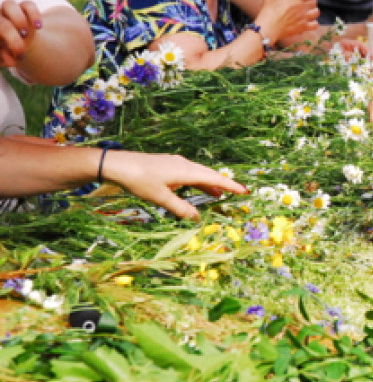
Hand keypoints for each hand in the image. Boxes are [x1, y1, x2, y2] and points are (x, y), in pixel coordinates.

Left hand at [0, 0, 42, 66]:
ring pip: (9, 4)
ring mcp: (8, 10)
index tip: (13, 60)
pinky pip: (28, 4)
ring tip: (26, 35)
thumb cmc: (7, 52)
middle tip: (21, 51)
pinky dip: (34, 15)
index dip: (1, 45)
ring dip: (19, 20)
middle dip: (12, 38)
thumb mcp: (4, 58)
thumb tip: (8, 59)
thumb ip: (4, 58)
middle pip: (1, 23)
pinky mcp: (23, 6)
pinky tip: (39, 27)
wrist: (18, 42)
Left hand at [101, 151, 246, 220]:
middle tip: (237, 193)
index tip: (245, 191)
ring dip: (209, 183)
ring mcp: (176, 163)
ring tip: (217, 194)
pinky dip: (197, 181)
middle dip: (223, 184)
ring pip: (199, 173)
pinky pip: (190, 173)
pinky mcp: (168, 164)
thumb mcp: (160, 197)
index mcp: (186, 171)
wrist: (117, 164)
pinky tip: (194, 187)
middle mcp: (184, 164)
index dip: (231, 185)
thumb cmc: (139, 180)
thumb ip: (180, 208)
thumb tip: (197, 218)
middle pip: (209, 174)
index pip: (214, 178)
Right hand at [255, 0, 318, 45]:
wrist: (268, 28)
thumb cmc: (268, 13)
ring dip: (313, 11)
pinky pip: (315, 24)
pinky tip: (309, 22)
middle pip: (314, 2)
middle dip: (311, 1)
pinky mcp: (303, 27)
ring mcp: (304, 17)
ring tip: (309, 12)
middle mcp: (302, 6)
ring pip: (317, 12)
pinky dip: (313, 23)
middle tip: (306, 3)